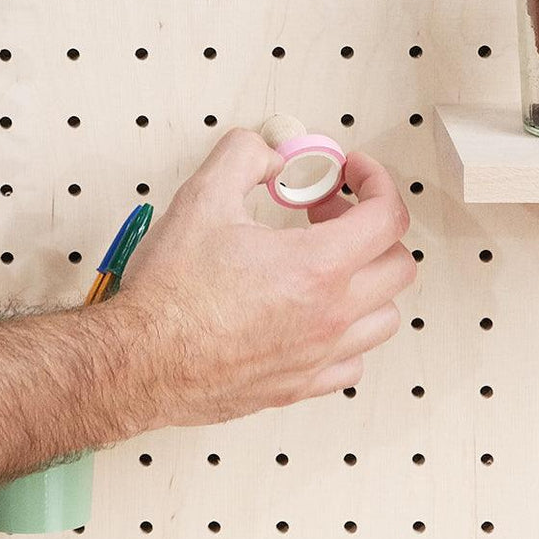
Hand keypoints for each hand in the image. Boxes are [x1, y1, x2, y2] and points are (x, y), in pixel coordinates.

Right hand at [118, 129, 413, 428]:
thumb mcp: (200, 200)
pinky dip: (346, 335)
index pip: (388, 216)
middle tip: (329, 215)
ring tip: (330, 266)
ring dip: (367, 283)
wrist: (141, 359)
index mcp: (316, 267)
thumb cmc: (168, 296)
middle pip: (397, 265)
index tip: (354, 175)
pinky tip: (315, 318)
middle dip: (371, 228)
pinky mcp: (298, 385)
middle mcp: (329, 315)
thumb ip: (242, 158)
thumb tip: (265, 152)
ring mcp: (317, 355)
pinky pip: (352, 363)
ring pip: (384, 317)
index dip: (377, 183)